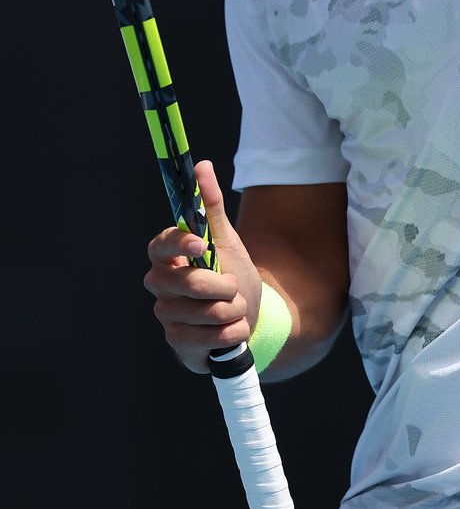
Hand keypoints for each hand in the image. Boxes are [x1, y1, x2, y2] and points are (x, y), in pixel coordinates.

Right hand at [143, 160, 261, 372]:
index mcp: (168, 255)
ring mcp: (167, 315)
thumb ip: (211, 205)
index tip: (202, 245)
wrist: (249, 316)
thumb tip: (201, 165)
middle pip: (189, 283)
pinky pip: (212, 338)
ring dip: (234, 310)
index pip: (161, 245)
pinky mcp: (178, 343)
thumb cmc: (232, 272)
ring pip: (206, 313)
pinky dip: (233, 332)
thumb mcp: (226, 239)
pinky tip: (232, 329)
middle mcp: (160, 284)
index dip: (180, 244)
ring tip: (236, 307)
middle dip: (224, 287)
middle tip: (234, 285)